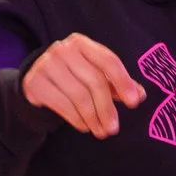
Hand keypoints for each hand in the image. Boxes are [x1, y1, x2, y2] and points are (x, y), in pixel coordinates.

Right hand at [23, 35, 143, 137]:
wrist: (36, 79)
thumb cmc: (72, 76)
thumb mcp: (94, 74)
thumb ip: (116, 83)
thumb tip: (139, 95)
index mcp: (82, 44)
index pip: (108, 61)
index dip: (123, 82)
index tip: (134, 103)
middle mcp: (63, 50)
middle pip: (94, 81)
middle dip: (107, 108)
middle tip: (114, 128)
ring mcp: (47, 65)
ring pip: (79, 96)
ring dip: (93, 118)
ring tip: (101, 131)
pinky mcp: (35, 83)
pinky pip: (63, 105)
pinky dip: (77, 120)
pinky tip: (85, 126)